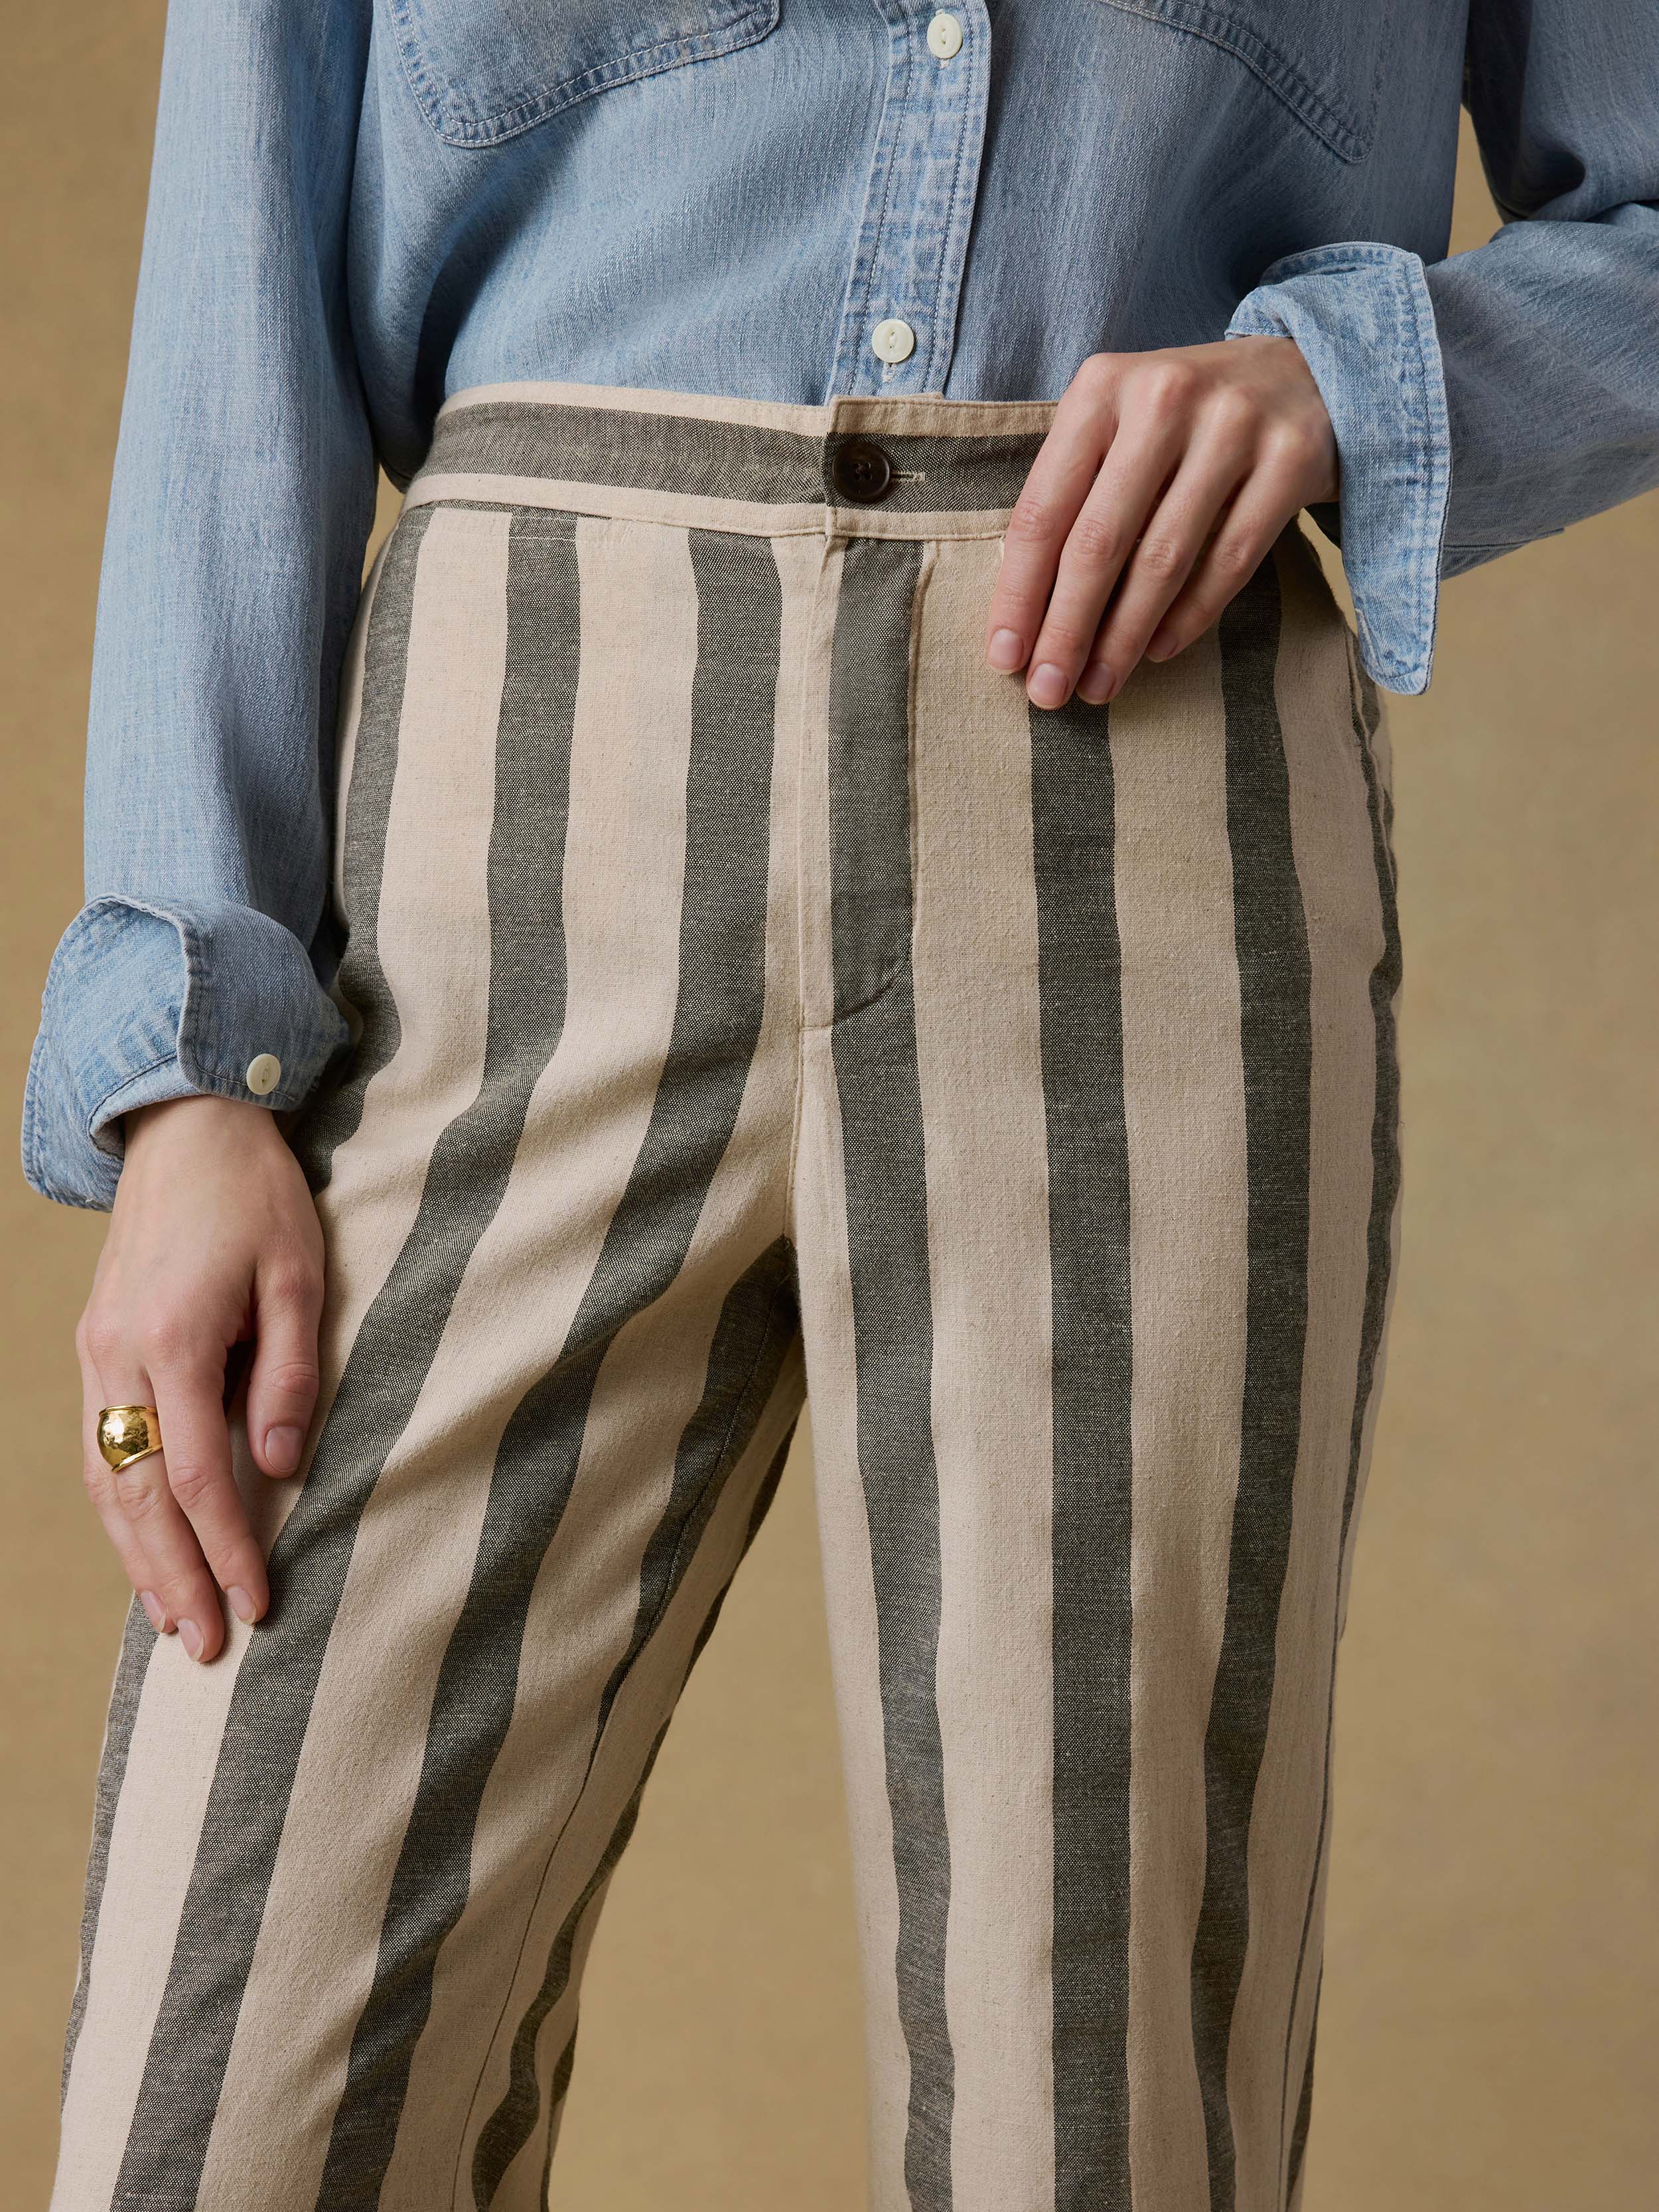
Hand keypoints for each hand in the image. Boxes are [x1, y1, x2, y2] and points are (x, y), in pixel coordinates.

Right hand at [75, 1094, 324, 1661]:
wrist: (186, 1128)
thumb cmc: (257, 1196)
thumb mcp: (298, 1274)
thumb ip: (288, 1372)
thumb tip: (278, 1467)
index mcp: (174, 1338)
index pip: (195, 1474)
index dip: (226, 1547)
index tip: (257, 1603)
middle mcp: (119, 1354)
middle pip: (136, 1495)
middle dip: (174, 1576)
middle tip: (210, 1646)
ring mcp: (96, 1352)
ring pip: (104, 1479)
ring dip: (137, 1556)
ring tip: (173, 1621)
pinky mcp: (95, 1346)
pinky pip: (97, 1447)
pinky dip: (117, 1507)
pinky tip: (142, 1547)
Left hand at [984, 335, 1337, 708]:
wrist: (1302, 375)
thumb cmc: (1183, 422)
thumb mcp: (1118, 427)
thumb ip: (1074, 494)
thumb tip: (1025, 615)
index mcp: (1102, 387)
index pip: (1044, 509)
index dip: (1018, 593)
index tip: (1004, 658)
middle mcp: (1164, 396)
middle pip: (1098, 540)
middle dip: (1066, 629)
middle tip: (1048, 693)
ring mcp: (1234, 424)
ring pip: (1164, 558)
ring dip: (1123, 638)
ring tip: (1098, 686)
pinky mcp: (1291, 458)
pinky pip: (1230, 560)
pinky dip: (1189, 616)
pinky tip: (1158, 651)